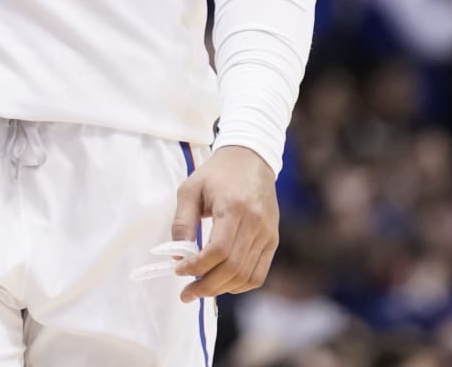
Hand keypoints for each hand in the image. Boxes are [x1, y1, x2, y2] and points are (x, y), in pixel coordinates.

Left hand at [170, 144, 279, 302]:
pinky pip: (259, 274)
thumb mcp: (190, 189)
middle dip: (206, 286)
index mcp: (233, 207)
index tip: (179, 271)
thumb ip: (182, 223)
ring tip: (200, 289)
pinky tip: (222, 283)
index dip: (197, 267)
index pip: (218, 250)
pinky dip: (239, 285)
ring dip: (221, 289)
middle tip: (186, 293)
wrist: (251, 159)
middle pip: (233, 268)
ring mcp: (267, 233)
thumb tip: (178, 257)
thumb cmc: (217, 173)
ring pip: (246, 275)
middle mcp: (255, 223)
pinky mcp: (272, 240)